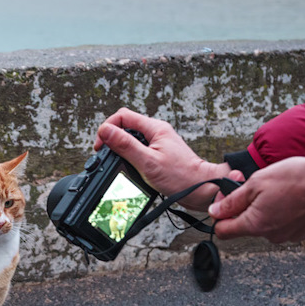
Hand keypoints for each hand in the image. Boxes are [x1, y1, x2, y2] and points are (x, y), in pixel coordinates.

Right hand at [95, 108, 229, 210]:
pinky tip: (130, 170)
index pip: (122, 117)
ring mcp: (159, 143)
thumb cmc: (181, 177)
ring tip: (116, 163)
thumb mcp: (147, 162)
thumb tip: (105, 130)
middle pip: (125, 127)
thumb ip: (125, 145)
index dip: (107, 128)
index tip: (101, 146)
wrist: (203, 189)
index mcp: (154, 128)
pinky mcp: (160, 155)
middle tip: (105, 155)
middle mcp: (156, 132)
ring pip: (132, 139)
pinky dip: (130, 159)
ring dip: (121, 150)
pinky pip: (139, 151)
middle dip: (112, 139)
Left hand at [209, 157, 304, 242]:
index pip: (223, 231)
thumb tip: (215, 212)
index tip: (227, 200)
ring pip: (269, 224)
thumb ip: (233, 201)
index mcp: (256, 225)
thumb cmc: (296, 178)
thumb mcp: (256, 183)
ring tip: (280, 189)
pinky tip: (295, 197)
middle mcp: (272, 236)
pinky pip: (288, 224)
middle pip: (247, 225)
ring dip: (268, 208)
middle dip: (247, 207)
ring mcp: (291, 236)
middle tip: (257, 185)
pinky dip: (287, 212)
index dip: (220, 214)